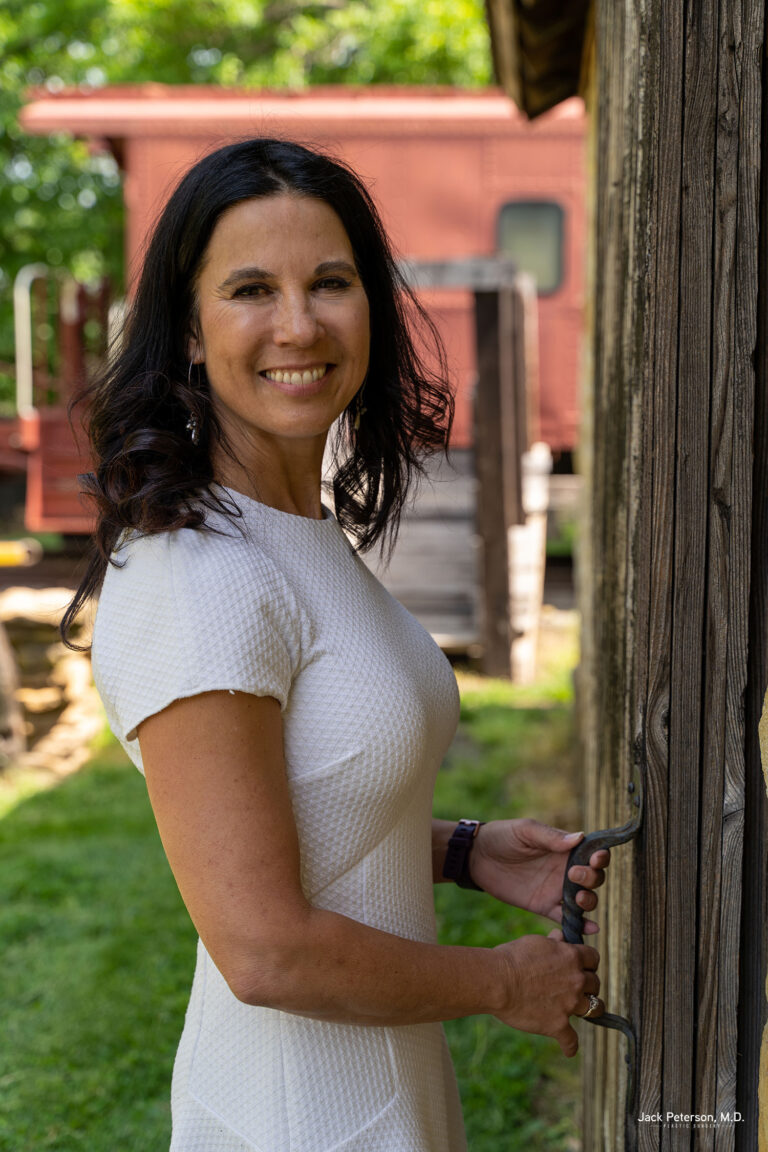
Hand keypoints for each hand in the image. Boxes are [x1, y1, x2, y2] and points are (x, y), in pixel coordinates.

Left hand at [470, 819, 609, 933]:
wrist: (477, 857)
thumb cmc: (503, 836)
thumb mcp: (526, 831)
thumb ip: (551, 837)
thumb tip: (580, 837)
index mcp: (564, 849)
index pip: (592, 854)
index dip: (600, 858)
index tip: (596, 859)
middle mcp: (565, 870)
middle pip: (594, 878)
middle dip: (592, 879)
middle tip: (573, 875)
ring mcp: (556, 890)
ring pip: (585, 900)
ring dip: (589, 901)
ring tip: (578, 899)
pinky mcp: (544, 906)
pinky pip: (566, 918)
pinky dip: (581, 925)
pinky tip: (591, 929)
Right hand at [493, 933, 601, 1055]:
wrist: (497, 981)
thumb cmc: (511, 957)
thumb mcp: (534, 942)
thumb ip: (553, 942)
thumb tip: (561, 936)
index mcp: (571, 957)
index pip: (593, 958)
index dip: (588, 962)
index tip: (582, 966)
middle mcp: (576, 980)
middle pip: (595, 983)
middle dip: (587, 984)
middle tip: (576, 987)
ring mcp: (569, 1004)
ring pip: (595, 1008)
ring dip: (589, 1008)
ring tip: (582, 1011)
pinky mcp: (558, 1025)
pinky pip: (571, 1040)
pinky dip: (569, 1045)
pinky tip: (568, 1049)